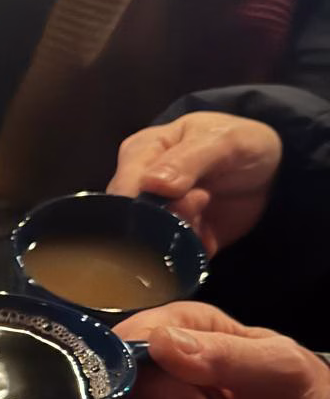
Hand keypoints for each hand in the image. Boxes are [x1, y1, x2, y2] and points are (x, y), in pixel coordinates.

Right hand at [107, 112, 281, 254]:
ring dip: (181, 235)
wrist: (274, 172)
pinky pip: (171, 257)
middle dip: (166, 220)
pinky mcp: (174, 239)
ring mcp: (156, 215)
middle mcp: (140, 186)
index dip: (142, 202)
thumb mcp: (223, 141)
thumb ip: (186, 160)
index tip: (179, 200)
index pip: (122, 187)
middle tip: (201, 203)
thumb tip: (152, 184)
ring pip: (150, 241)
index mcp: (141, 153)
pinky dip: (191, 251)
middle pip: (132, 218)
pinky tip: (209, 234)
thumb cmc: (242, 144)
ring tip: (206, 211)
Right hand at [113, 302, 329, 398]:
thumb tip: (159, 343)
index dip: (130, 356)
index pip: (135, 333)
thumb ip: (221, 355)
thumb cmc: (300, 394)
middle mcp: (160, 366)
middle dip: (151, 397)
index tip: (144, 380)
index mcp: (184, 328)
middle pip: (120, 376)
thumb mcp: (273, 366)